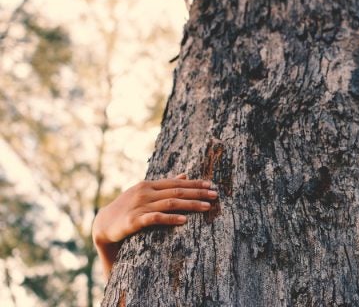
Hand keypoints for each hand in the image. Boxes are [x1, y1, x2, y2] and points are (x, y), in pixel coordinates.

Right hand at [92, 174, 217, 278]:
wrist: (103, 224)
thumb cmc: (128, 207)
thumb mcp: (145, 192)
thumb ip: (165, 185)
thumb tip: (185, 175)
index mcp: (149, 184)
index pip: (176, 183)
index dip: (194, 184)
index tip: (210, 185)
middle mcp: (145, 192)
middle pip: (177, 191)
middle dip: (198, 193)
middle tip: (215, 195)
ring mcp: (140, 206)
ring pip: (170, 203)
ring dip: (190, 205)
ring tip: (207, 207)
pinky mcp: (134, 221)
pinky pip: (156, 218)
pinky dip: (171, 218)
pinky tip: (184, 220)